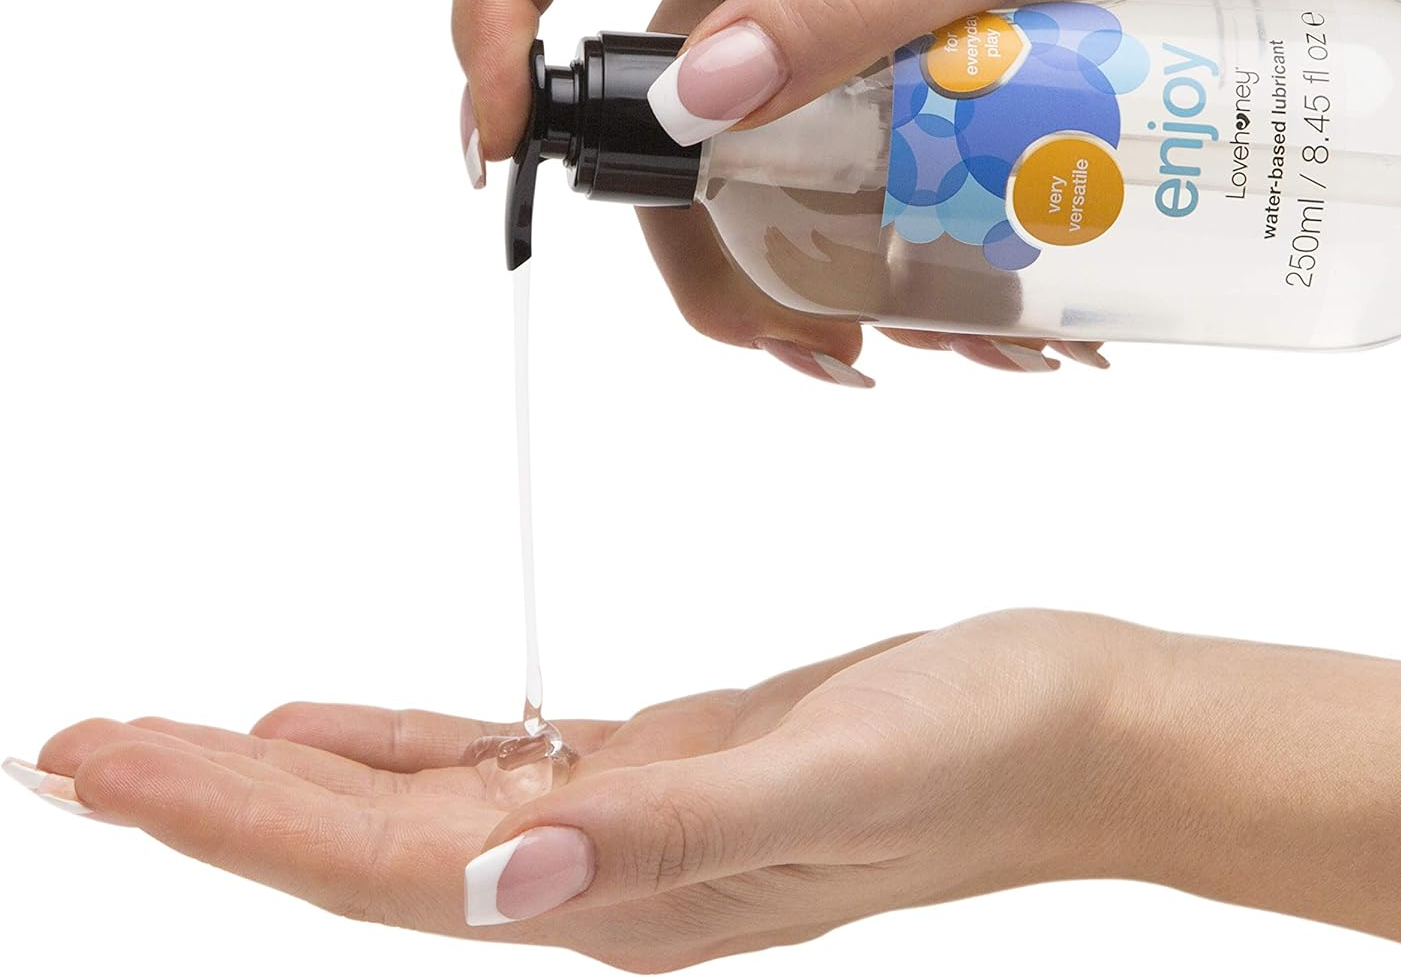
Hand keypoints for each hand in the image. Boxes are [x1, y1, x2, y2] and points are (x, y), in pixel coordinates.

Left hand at [12, 609, 1400, 969]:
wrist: (1081, 725)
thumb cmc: (984, 745)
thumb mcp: (833, 773)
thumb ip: (663, 830)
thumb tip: (494, 883)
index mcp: (632, 893)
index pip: (383, 866)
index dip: (230, 817)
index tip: (100, 759)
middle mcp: (610, 878)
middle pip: (368, 847)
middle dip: (214, 800)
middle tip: (75, 745)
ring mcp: (636, 826)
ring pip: (420, 809)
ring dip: (291, 781)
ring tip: (170, 745)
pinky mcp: (669, 767)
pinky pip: (497, 765)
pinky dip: (401, 748)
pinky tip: (340, 730)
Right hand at [451, 0, 1400, 385]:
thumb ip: (850, 1)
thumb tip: (699, 105)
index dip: (484, 9)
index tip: (507, 150)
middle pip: (652, 107)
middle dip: (704, 246)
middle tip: (808, 343)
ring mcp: (844, 14)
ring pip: (762, 169)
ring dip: (820, 278)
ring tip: (939, 346)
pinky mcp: (914, 67)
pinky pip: (860, 180)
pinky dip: (903, 261)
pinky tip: (994, 316)